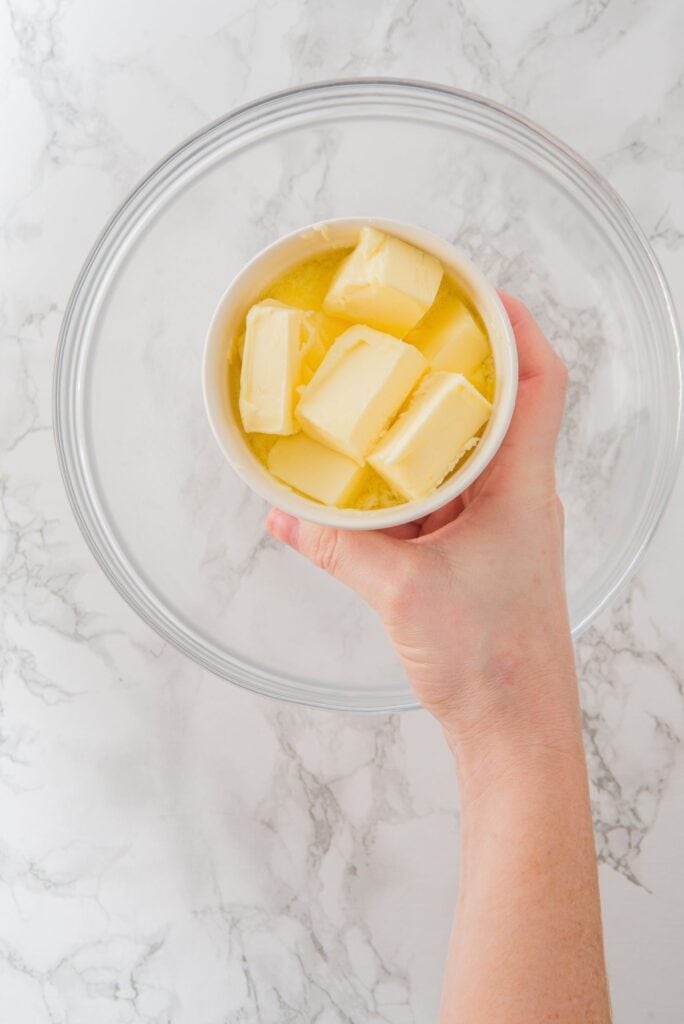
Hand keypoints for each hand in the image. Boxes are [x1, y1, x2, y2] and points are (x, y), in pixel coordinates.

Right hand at [267, 295, 577, 766]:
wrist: (514, 730)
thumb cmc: (490, 660)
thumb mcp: (400, 590)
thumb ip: (338, 546)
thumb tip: (285, 517)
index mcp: (521, 488)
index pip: (540, 383)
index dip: (515, 328)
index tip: (477, 293)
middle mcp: (517, 499)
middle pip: (493, 411)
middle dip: (449, 373)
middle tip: (400, 345)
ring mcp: (497, 530)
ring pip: (458, 460)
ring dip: (416, 437)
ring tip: (368, 410)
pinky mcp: (475, 559)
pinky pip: (436, 506)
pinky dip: (400, 494)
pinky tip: (354, 498)